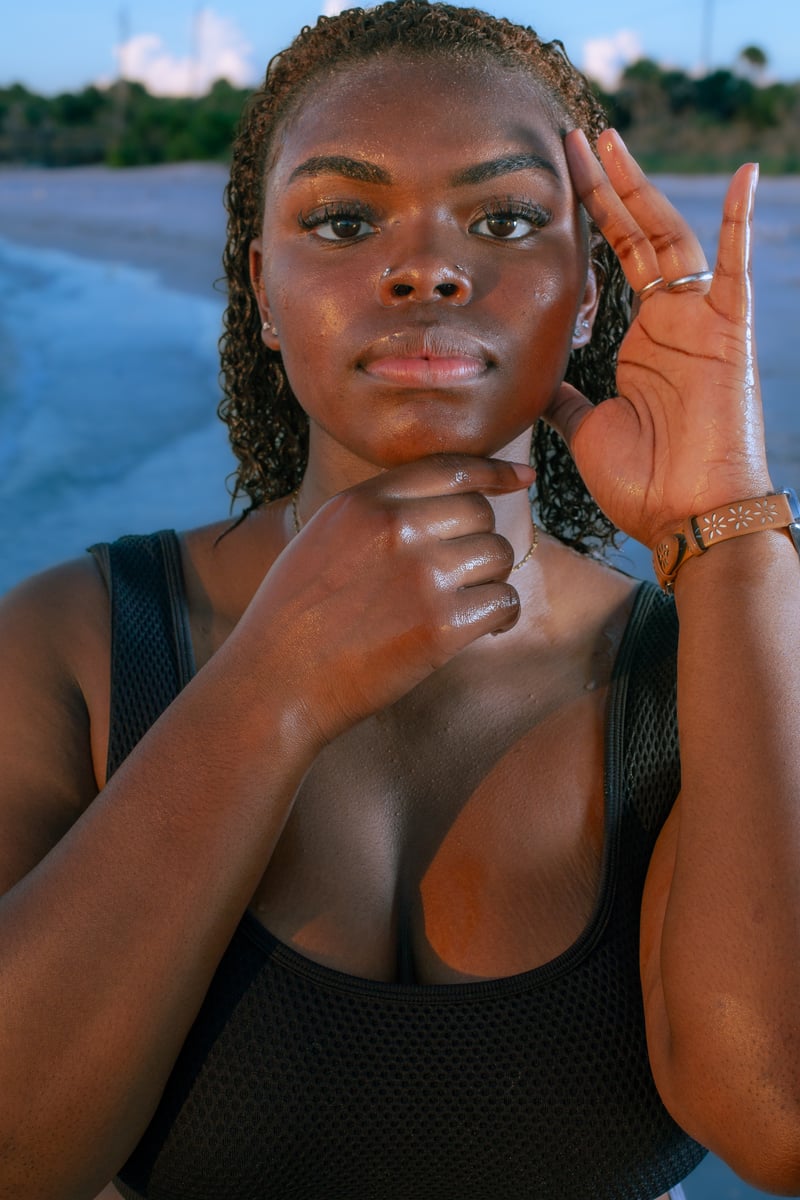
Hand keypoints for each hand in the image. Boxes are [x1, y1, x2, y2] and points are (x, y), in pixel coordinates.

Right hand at [233, 455, 534, 744]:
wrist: (275, 685)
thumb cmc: (293, 620)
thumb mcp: (321, 540)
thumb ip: (374, 514)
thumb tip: (439, 504)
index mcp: (363, 502)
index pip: (450, 468)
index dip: (494, 472)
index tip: (522, 480)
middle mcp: (395, 528)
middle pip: (480, 513)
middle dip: (480, 542)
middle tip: (464, 577)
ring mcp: (421, 575)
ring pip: (498, 555)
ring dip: (491, 581)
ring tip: (467, 607)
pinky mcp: (441, 626)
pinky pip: (504, 602)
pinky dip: (502, 617)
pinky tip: (483, 630)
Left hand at [548, 128, 770, 548]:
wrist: (686, 518)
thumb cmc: (644, 482)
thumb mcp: (585, 430)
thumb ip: (565, 397)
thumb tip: (538, 379)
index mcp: (639, 341)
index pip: (610, 264)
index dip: (587, 222)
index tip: (558, 183)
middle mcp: (669, 321)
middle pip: (635, 236)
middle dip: (605, 187)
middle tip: (574, 140)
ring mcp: (699, 321)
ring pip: (669, 237)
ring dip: (640, 189)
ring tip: (608, 141)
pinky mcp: (730, 331)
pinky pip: (738, 266)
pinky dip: (741, 220)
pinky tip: (744, 174)